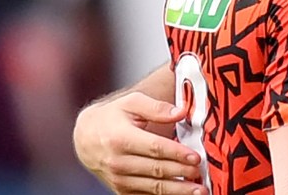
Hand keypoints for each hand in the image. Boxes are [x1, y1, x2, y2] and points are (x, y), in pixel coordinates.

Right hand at [73, 91, 204, 194]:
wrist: (85, 139)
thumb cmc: (112, 117)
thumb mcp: (131, 103)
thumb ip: (156, 107)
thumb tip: (181, 111)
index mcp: (120, 138)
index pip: (154, 148)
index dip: (177, 153)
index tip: (196, 157)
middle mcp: (118, 162)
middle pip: (156, 170)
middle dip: (182, 173)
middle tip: (202, 173)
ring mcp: (119, 179)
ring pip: (153, 187)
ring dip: (178, 190)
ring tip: (199, 190)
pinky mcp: (121, 190)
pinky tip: (182, 194)